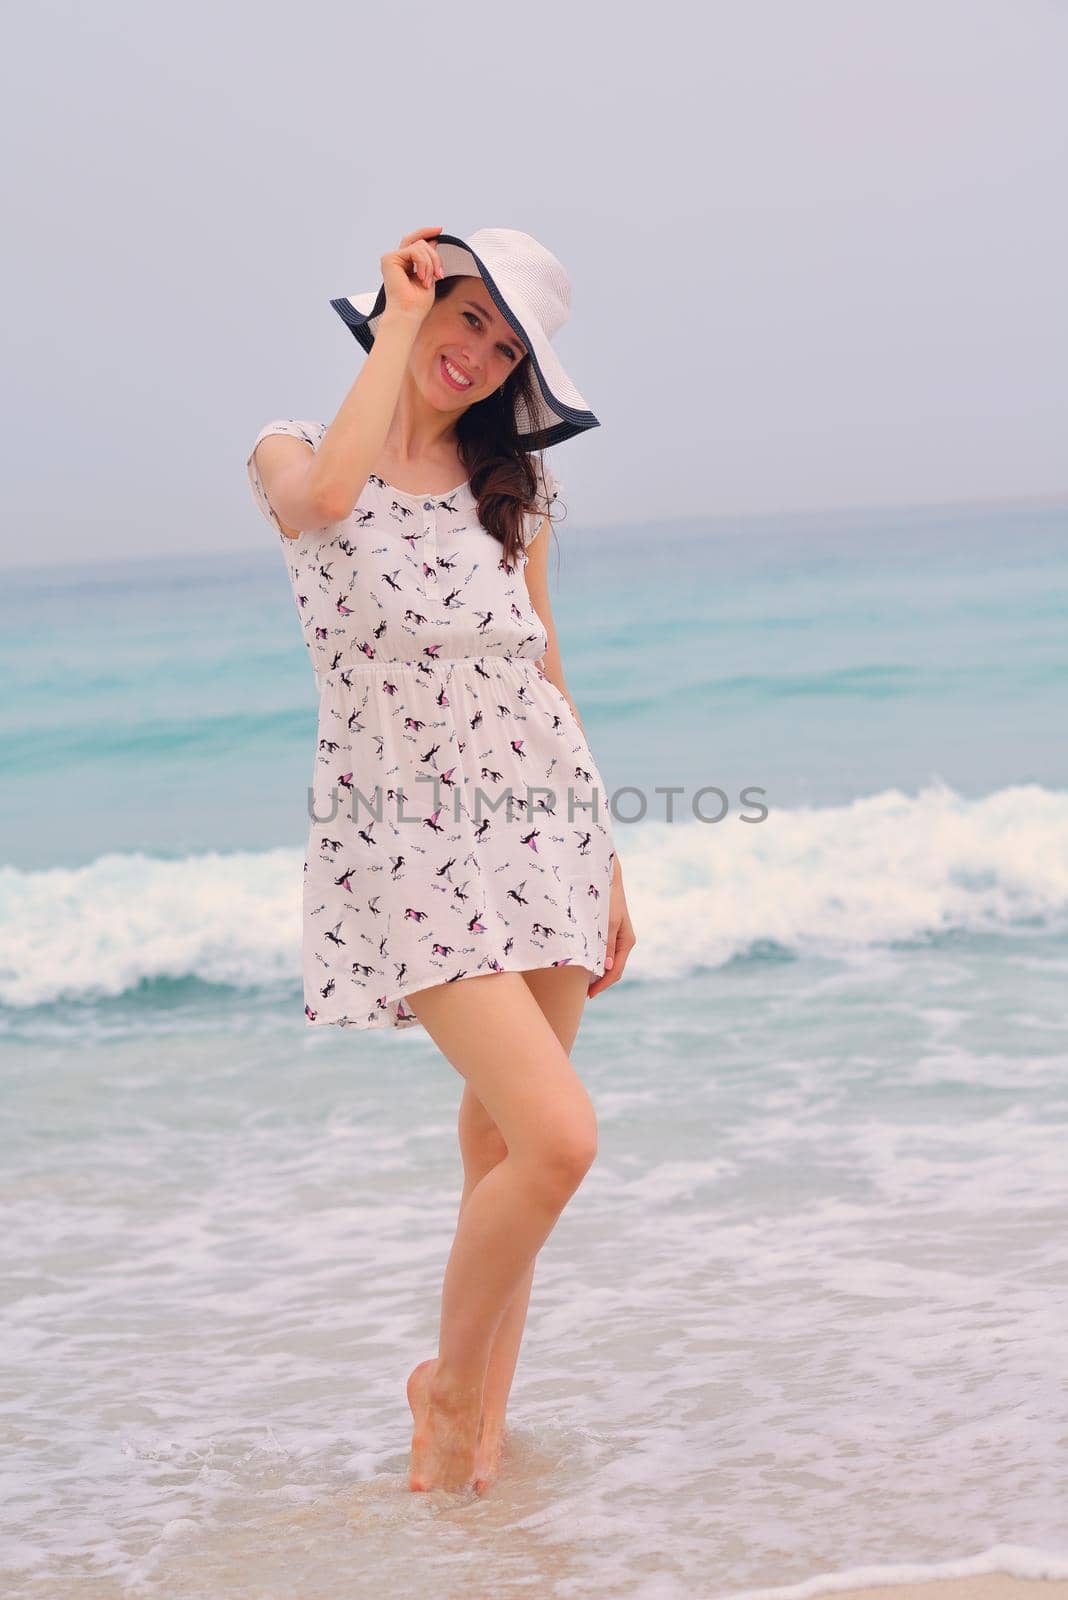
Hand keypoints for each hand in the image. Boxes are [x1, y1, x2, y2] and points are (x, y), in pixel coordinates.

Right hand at [380, 225, 445, 322]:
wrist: (408, 314)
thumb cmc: (418, 303)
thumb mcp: (429, 276)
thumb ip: (429, 258)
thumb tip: (433, 240)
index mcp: (404, 264)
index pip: (415, 242)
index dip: (427, 233)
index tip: (440, 230)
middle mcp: (396, 260)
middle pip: (419, 241)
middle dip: (434, 256)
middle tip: (439, 274)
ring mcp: (392, 258)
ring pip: (420, 246)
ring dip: (430, 264)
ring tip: (428, 281)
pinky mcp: (389, 259)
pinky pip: (415, 250)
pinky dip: (423, 264)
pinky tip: (421, 278)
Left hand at [587, 861, 635, 1000]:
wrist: (606, 876)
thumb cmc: (605, 898)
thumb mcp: (604, 923)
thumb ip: (605, 946)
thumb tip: (606, 969)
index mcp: (626, 941)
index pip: (615, 971)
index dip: (602, 985)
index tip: (589, 995)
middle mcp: (623, 941)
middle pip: (612, 969)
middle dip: (599, 982)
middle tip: (582, 993)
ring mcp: (617, 936)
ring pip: (607, 961)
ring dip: (596, 972)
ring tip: (581, 982)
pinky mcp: (608, 931)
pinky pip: (603, 951)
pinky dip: (594, 960)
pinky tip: (583, 964)